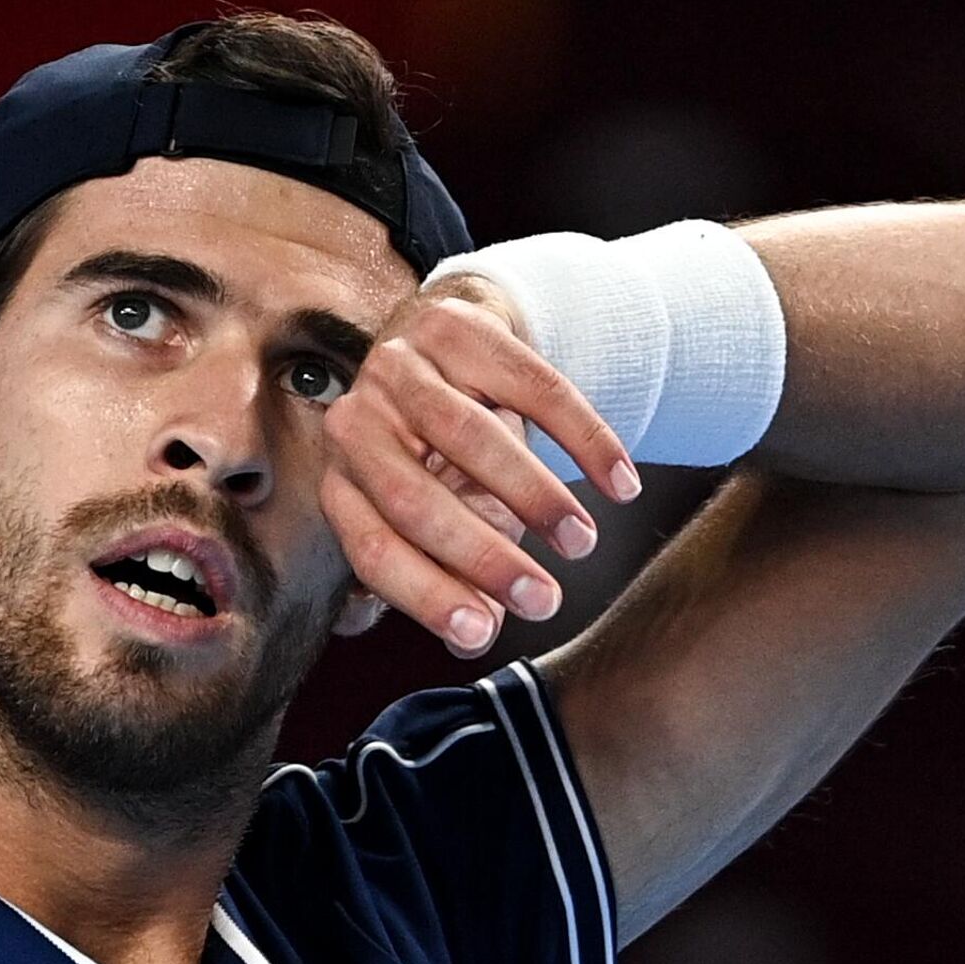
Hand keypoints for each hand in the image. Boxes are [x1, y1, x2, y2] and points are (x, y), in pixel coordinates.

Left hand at [320, 274, 641, 657]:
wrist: (451, 339)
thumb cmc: (442, 452)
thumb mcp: (441, 512)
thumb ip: (451, 573)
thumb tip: (474, 638)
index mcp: (343, 480)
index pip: (373, 550)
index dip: (425, 594)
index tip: (483, 633)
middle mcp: (356, 422)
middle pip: (414, 499)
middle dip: (485, 557)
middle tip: (547, 600)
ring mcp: (400, 365)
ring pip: (472, 438)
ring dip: (536, 498)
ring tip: (583, 543)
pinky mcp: (455, 325)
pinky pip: (531, 385)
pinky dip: (584, 438)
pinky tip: (621, 484)